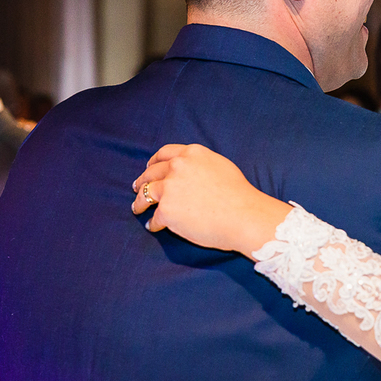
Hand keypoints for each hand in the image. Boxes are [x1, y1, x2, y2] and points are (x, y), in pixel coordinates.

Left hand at [131, 144, 292, 256]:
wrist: (243, 216)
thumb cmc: (239, 195)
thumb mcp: (220, 166)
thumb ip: (199, 164)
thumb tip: (189, 171)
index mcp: (191, 154)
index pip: (165, 153)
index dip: (154, 161)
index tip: (150, 167)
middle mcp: (177, 167)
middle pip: (151, 172)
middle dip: (143, 180)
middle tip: (138, 187)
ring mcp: (169, 189)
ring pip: (146, 193)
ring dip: (139, 202)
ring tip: (137, 208)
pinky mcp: (166, 210)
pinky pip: (155, 217)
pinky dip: (153, 223)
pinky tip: (154, 227)